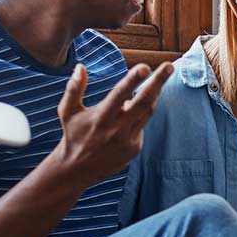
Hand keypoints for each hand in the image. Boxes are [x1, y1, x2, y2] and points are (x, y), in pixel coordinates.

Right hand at [49, 62, 173, 186]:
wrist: (77, 170)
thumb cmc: (73, 135)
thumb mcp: (67, 111)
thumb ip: (74, 88)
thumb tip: (80, 66)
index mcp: (101, 117)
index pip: (120, 94)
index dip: (133, 79)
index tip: (145, 66)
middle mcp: (117, 129)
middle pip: (143, 102)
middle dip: (158, 82)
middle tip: (169, 66)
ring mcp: (128, 140)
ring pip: (148, 112)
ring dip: (154, 94)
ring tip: (159, 79)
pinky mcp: (135, 148)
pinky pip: (142, 125)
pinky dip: (140, 114)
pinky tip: (131, 112)